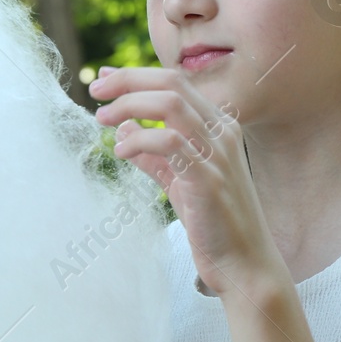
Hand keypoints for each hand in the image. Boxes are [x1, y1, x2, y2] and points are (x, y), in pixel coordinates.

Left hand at [88, 65, 280, 299]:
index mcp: (219, 126)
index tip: (104, 81)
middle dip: (128, 81)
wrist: (245, 265)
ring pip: (171, 104)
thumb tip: (123, 129)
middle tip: (95, 92)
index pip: (176, 83)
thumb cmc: (215, 224)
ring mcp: (218, 154)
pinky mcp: (208, 179)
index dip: (136, 76)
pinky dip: (140, 141)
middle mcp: (222, 132)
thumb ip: (153, 155)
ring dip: (130, 105)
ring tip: (102, 118)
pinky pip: (170, 143)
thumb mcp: (179, 182)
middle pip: (172, 84)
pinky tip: (121, 151)